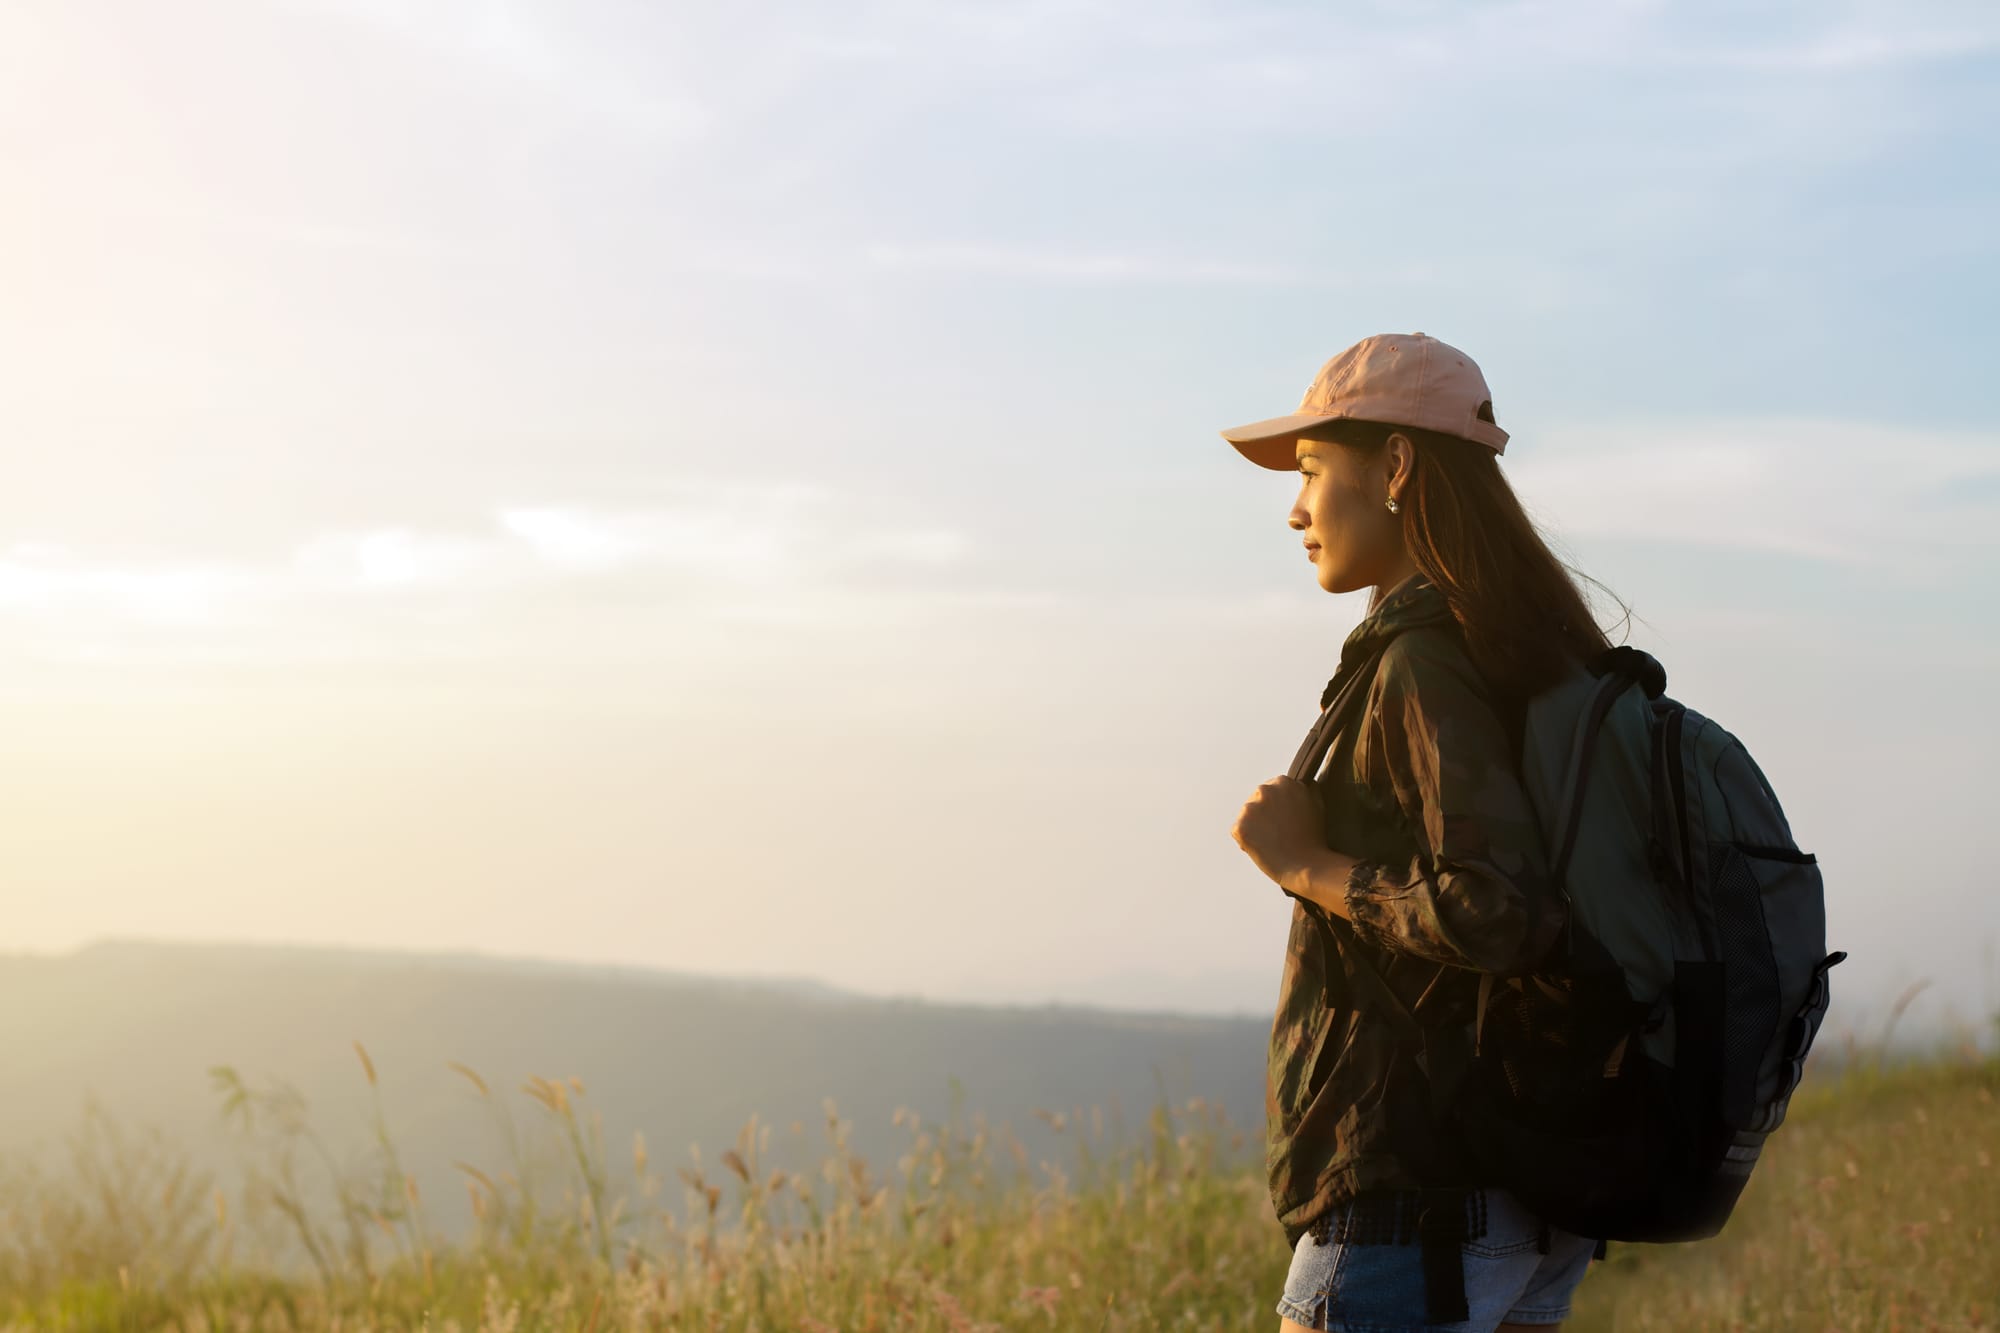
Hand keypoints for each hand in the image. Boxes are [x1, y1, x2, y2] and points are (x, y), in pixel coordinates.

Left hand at [1230, 775, 1328, 897]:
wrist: (1306, 865)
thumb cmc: (1314, 838)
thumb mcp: (1317, 803)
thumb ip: (1306, 788)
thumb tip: (1302, 782)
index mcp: (1282, 782)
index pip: (1271, 791)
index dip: (1277, 809)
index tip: (1286, 822)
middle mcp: (1264, 790)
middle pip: (1256, 802)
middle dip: (1263, 816)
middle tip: (1279, 834)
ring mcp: (1250, 809)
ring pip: (1246, 818)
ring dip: (1254, 828)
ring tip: (1273, 842)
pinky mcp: (1240, 827)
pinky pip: (1238, 832)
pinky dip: (1246, 842)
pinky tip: (1264, 849)